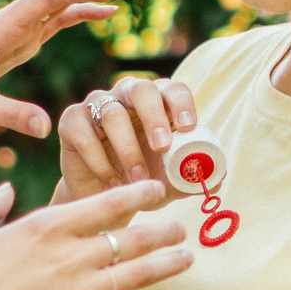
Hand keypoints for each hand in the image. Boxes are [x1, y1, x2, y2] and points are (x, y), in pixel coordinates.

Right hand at [0, 180, 191, 289]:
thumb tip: (3, 191)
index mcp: (44, 225)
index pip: (106, 204)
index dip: (138, 195)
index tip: (156, 191)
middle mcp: (66, 256)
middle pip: (131, 238)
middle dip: (162, 231)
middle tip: (182, 228)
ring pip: (135, 275)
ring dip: (166, 266)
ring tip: (186, 259)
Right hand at [58, 75, 200, 200]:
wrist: (102, 200)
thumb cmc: (142, 182)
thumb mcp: (170, 184)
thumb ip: (193, 180)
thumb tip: (218, 178)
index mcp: (158, 102)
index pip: (172, 89)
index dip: (181, 104)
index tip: (188, 128)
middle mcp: (127, 96)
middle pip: (141, 89)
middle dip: (153, 117)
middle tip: (162, 147)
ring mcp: (97, 106)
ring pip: (112, 113)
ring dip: (127, 149)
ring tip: (137, 180)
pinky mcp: (72, 121)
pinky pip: (84, 133)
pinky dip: (99, 160)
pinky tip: (112, 181)